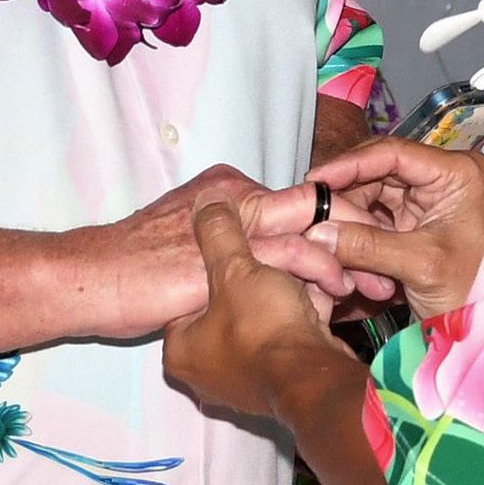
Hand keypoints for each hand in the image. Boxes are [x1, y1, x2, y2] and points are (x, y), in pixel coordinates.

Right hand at [74, 165, 355, 338]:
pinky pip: (287, 255)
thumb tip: (270, 276)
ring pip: (309, 226)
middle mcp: (236, 193)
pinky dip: (319, 271)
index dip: (339, 224)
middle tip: (390, 263)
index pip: (301, 198)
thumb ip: (233, 254)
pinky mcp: (223, 250)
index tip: (367, 250)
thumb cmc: (138, 273)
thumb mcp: (196, 256)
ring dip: (349, 256)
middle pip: (316, 203)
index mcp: (231, 189)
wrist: (94, 279)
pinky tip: (339, 295)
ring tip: (377, 286)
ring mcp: (229, 217)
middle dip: (358, 232)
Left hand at [163, 202, 354, 421]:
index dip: (218, 265)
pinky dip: (300, 315)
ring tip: (302, 277)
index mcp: (180, 348)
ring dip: (285, 293)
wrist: (310, 378)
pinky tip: (317, 298)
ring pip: (262, 319)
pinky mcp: (277, 382)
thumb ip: (218, 231)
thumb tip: (208, 202)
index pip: (191, 292)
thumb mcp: (234, 267)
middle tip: (274, 261)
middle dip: (257, 278)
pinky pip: (283, 337)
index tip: (240, 249)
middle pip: (231, 305)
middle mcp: (204, 370)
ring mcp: (241, 379)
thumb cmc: (261, 328)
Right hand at [307, 138, 483, 319]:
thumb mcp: (420, 265)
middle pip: (378, 173)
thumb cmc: (473, 292)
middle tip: (311, 210)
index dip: (350, 164)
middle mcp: (443, 178)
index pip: (394, 154)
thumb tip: (317, 231)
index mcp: (458, 173)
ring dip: (349, 217)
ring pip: (372, 195)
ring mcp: (428, 199)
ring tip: (327, 238)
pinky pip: (375, 217)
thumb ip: (367, 245)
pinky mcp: (415, 221)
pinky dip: (357, 232)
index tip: (316, 178)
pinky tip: (341, 246)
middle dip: (346, 194)